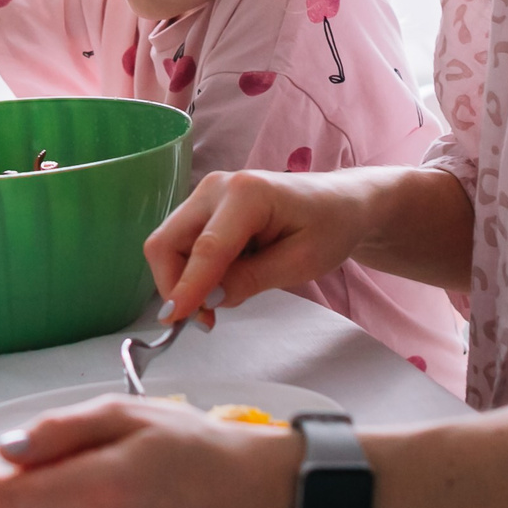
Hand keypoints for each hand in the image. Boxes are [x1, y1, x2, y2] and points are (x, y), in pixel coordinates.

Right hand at [145, 169, 378, 325]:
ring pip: (169, 245)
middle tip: (204, 319)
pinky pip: (182, 244)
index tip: (175, 320)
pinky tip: (222, 281)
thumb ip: (252, 280)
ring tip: (219, 301)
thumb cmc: (328, 227)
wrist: (339, 203)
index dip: (188, 286)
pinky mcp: (204, 207)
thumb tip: (208, 299)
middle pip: (168, 241)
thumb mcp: (300, 262)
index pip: (206, 248)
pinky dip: (192, 270)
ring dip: (183, 280)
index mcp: (247, 194)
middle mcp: (217, 187)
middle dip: (175, 284)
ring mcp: (207, 194)